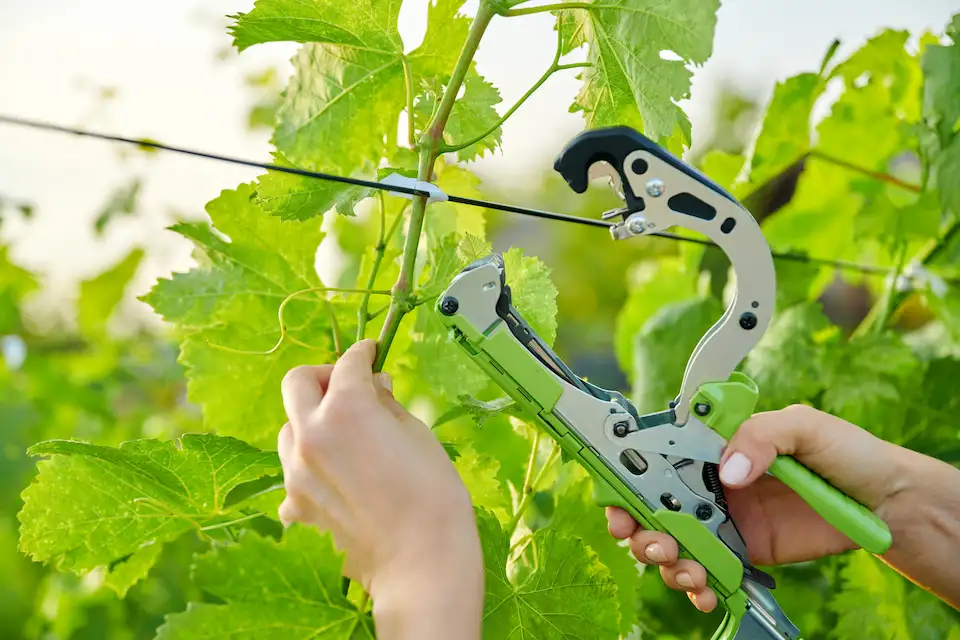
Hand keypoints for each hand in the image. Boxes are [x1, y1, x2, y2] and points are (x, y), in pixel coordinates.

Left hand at [277, 340, 483, 638]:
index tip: (370, 353)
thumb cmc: (432, 495)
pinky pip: (294, 473)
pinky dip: (310, 467)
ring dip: (312, 421)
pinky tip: (337, 478)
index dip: (362, 353)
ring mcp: (296, 473)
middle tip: (349, 386)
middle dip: (323, 376)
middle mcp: (311, 434)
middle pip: (297, 383)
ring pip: (289, 428)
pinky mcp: (295, 506)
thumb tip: (374, 386)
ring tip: (344, 436)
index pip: (348, 363)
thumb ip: (386, 403)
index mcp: (347, 408)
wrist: (421, 561)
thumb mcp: (417, 434)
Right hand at [606, 404, 929, 612]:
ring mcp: (726, 519)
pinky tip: (705, 591)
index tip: (618, 500)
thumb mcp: (805, 427)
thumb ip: (761, 436)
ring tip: (687, 572)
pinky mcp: (744, 552)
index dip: (630, 477)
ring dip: (667, 561)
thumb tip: (728, 473)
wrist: (887, 503)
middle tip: (651, 543)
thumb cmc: (847, 452)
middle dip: (639, 528)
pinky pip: (707, 570)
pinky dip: (697, 586)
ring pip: (675, 542)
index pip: (659, 456)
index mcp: (717, 446)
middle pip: (655, 505)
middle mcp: (712, 482)